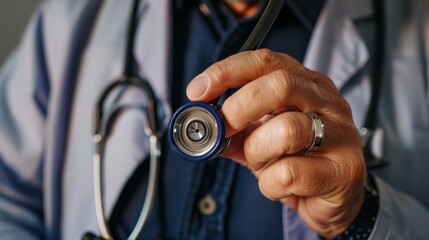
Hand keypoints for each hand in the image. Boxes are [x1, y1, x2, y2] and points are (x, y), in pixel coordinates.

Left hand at [186, 49, 366, 237]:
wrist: (331, 199)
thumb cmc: (295, 161)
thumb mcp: (258, 139)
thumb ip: (231, 129)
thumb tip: (200, 124)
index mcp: (305, 84)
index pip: (266, 61)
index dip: (227, 72)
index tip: (197, 91)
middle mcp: (326, 101)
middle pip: (280, 84)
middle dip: (240, 107)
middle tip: (224, 128)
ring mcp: (340, 133)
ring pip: (287, 129)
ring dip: (256, 151)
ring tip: (259, 162)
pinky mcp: (345, 170)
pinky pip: (291, 173)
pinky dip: (270, 183)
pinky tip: (278, 185)